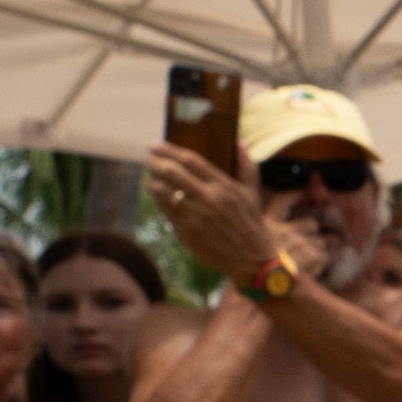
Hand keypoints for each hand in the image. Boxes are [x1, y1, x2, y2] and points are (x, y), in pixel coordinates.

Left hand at [146, 143, 281, 283]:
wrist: (252, 258)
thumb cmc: (251, 223)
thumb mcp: (252, 193)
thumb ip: (246, 166)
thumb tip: (240, 142)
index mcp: (223, 185)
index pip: (190, 160)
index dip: (168, 150)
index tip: (156, 146)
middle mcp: (208, 198)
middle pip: (172, 172)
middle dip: (155, 162)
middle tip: (149, 159)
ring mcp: (195, 216)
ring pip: (163, 191)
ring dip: (152, 181)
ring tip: (151, 177)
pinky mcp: (187, 232)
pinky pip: (165, 211)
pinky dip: (158, 200)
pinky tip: (158, 196)